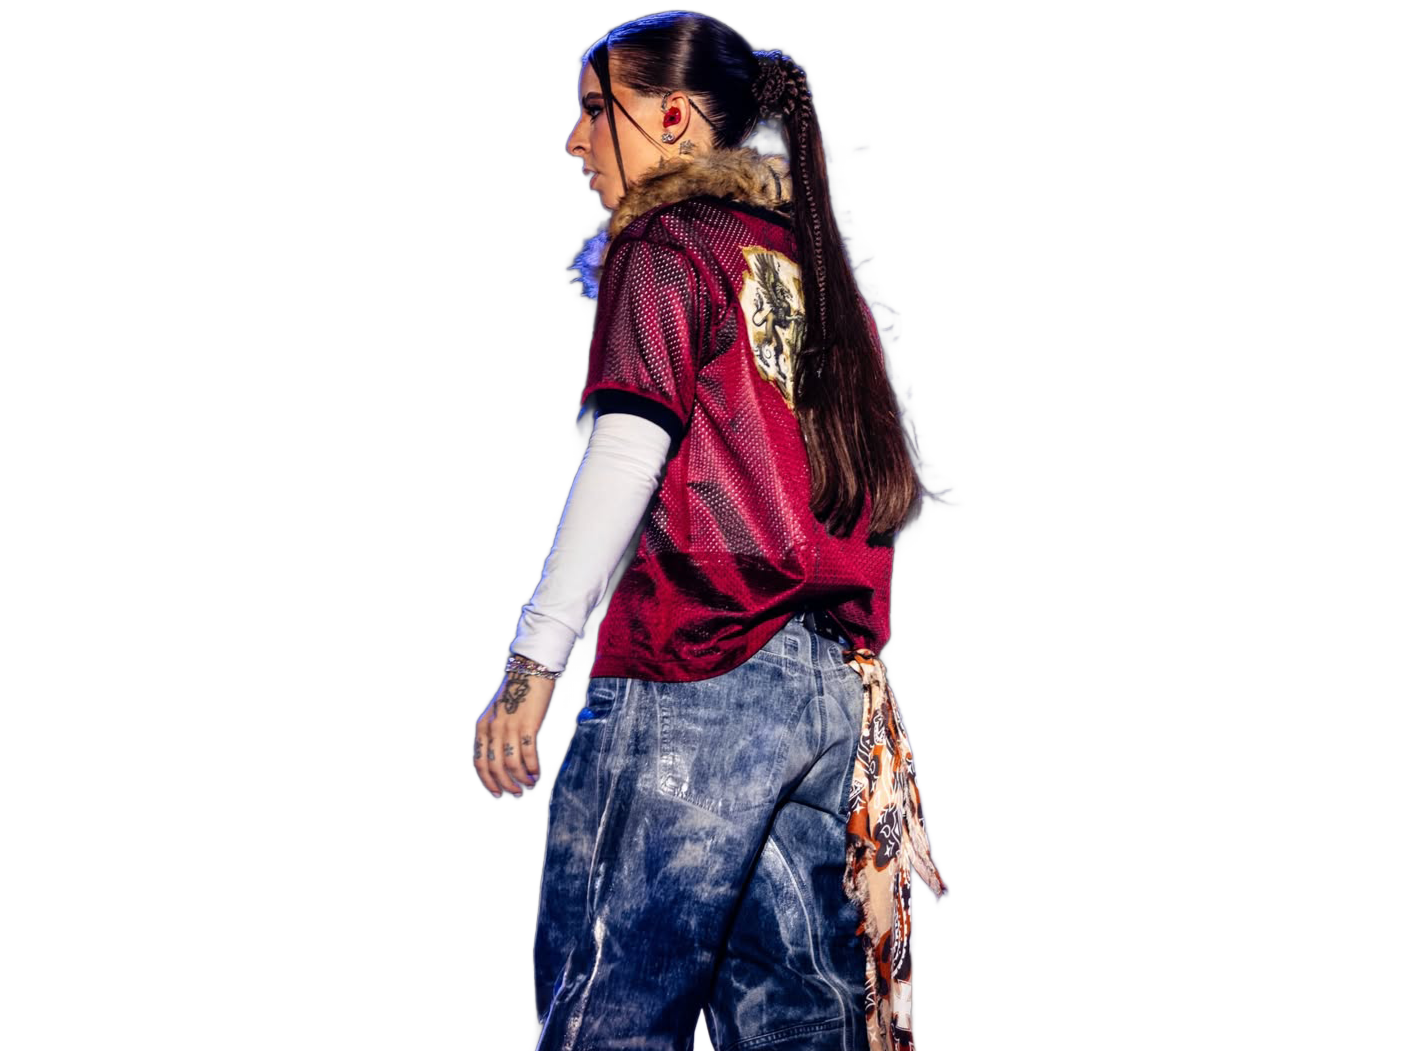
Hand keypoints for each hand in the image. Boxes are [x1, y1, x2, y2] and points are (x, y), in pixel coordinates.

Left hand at [475, 667, 555, 797]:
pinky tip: (537, 773)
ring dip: (520, 779)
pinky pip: (528, 753)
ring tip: (529, 785)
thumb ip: (494, 734)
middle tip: (516, 794)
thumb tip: (501, 761)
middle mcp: (493, 729)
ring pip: (511, 763)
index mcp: (481, 727)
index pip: (480, 762)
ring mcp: (509, 727)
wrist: (531, 671)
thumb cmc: (516, 693)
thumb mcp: (496, 714)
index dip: (488, 782)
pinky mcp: (528, 725)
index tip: (497, 794)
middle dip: (505, 785)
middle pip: (495, 767)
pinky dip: (533, 767)